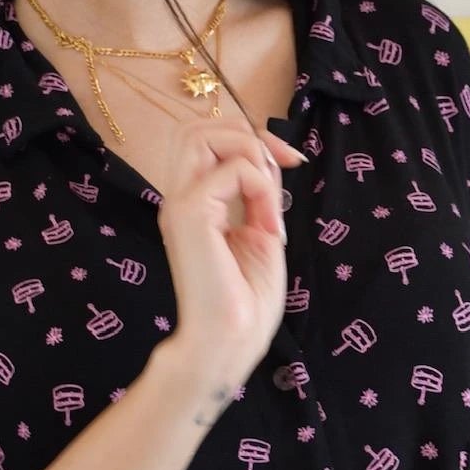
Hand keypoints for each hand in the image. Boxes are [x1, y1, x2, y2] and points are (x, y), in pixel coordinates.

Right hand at [157, 120, 307, 395]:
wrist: (230, 342)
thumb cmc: (246, 302)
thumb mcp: (260, 232)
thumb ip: (257, 193)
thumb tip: (268, 160)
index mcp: (193, 204)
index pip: (207, 140)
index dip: (251, 138)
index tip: (290, 163)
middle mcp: (179, 198)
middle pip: (196, 127)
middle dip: (246, 134)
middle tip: (281, 167)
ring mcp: (179, 203)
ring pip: (204, 133)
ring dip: (252, 154)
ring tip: (270, 199)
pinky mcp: (190, 213)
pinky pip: (234, 170)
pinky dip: (262, 188)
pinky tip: (269, 226)